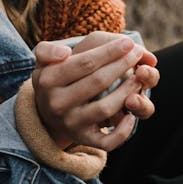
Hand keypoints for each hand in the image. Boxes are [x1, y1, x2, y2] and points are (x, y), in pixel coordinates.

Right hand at [31, 31, 158, 151]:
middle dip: (122, 65)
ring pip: (105, 108)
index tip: (128, 42)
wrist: (46, 113)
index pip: (85, 63)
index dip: (110, 51)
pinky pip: (106, 141)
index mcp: (48, 80)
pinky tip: (132, 116)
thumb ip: (48, 50)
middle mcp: (57, 104)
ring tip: (139, 77)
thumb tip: (65, 53)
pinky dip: (122, 132)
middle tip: (137, 53)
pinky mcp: (83, 139)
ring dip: (127, 91)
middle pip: (98, 82)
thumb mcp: (43, 61)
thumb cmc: (53, 79)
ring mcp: (71, 123)